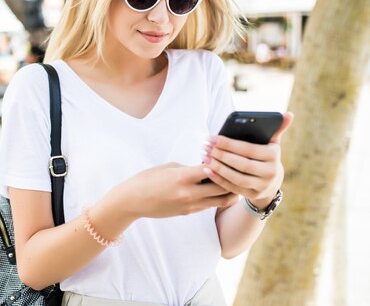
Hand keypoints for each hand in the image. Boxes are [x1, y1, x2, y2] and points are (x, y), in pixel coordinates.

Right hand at [112, 162, 238, 219]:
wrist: (133, 200)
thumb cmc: (147, 179)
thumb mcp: (168, 167)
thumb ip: (188, 168)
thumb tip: (204, 168)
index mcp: (183, 177)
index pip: (213, 169)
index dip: (222, 162)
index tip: (225, 156)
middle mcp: (189, 193)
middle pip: (222, 187)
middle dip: (231, 178)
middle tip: (237, 171)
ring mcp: (189, 205)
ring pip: (220, 201)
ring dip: (229, 192)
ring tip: (234, 183)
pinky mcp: (188, 212)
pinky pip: (208, 205)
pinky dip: (216, 198)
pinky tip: (217, 190)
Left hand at [202, 112, 293, 209]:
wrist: (271, 181)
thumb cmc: (266, 155)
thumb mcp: (272, 142)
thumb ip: (277, 128)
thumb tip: (288, 114)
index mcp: (274, 156)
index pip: (248, 149)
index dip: (228, 144)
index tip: (212, 138)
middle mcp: (270, 172)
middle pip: (241, 164)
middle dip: (221, 155)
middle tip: (205, 147)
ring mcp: (262, 186)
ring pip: (236, 178)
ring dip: (218, 167)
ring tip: (204, 157)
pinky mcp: (252, 195)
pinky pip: (232, 188)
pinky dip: (218, 179)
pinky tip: (207, 170)